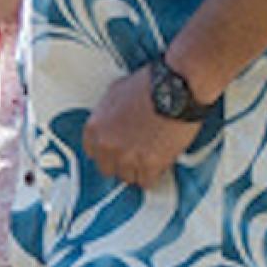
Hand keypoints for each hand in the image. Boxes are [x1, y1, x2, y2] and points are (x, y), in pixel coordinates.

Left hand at [82, 65, 200, 187]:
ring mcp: (127, 156)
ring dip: (138, 170)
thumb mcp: (115, 92)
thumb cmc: (149, 86)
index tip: (115, 152)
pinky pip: (147, 181)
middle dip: (121, 163)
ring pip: (128, 177)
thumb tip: (111, 123)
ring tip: (150, 157)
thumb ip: (108, 114)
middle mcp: (107, 145)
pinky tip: (159, 163)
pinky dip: (154, 174)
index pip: (92, 153)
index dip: (106, 152)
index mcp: (95, 128)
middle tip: (134, 155)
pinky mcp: (149, 164)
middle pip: (108, 169)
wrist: (174, 90)